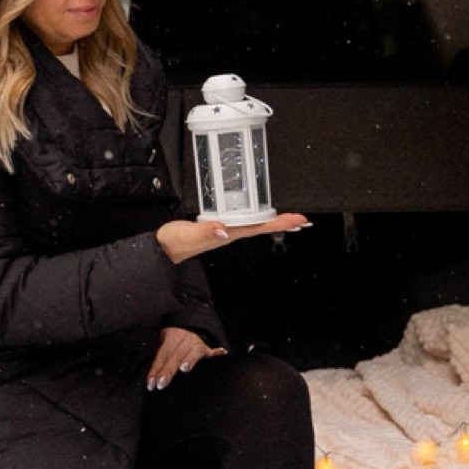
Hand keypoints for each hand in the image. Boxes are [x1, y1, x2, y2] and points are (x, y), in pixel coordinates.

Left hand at [147, 327, 225, 389]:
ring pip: (194, 352)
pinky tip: (222, 353)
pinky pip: (213, 351)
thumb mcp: (165, 344)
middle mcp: (185, 339)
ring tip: (184, 368)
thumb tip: (151, 379)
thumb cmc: (174, 343)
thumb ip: (160, 359)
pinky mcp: (208, 350)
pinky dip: (217, 352)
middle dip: (168, 370)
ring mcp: (198, 343)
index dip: (155, 369)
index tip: (150, 384)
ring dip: (190, 359)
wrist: (191, 327)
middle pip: (176, 355)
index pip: (162, 355)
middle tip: (161, 383)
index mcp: (172, 337)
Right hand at [155, 211, 310, 262]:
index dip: (279, 224)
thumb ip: (206, 231)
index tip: (297, 221)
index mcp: (228, 233)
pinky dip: (257, 221)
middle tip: (303, 220)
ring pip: (256, 226)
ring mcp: (225, 232)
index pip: (260, 227)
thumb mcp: (189, 234)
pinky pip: (244, 224)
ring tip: (290, 221)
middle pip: (263, 227)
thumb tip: (224, 231)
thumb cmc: (175, 241)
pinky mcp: (218, 229)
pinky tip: (260, 219)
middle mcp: (230, 233)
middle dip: (284, 223)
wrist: (164, 249)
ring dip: (273, 223)